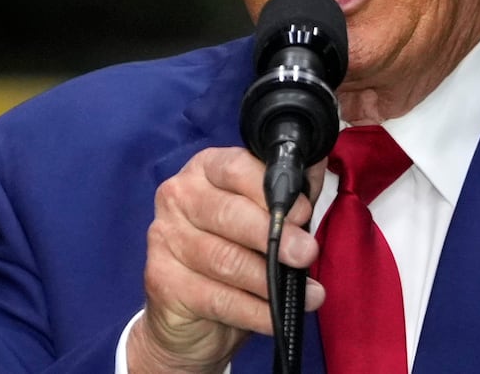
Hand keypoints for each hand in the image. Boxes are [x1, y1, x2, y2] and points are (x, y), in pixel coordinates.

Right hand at [127, 147, 324, 373]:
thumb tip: (317, 162)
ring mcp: (164, 238)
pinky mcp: (162, 280)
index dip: (270, 190)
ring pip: (223, 259)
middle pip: (227, 212)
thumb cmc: (234, 254)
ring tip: (308, 294)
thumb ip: (290, 192)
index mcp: (203, 172)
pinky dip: (253, 310)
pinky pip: (217, 297)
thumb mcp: (265, 219)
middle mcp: (177, 197)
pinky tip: (275, 317)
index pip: (234, 167)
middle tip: (306, 254)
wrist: (192, 318)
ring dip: (270, 280)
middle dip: (273, 235)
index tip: (303, 213)